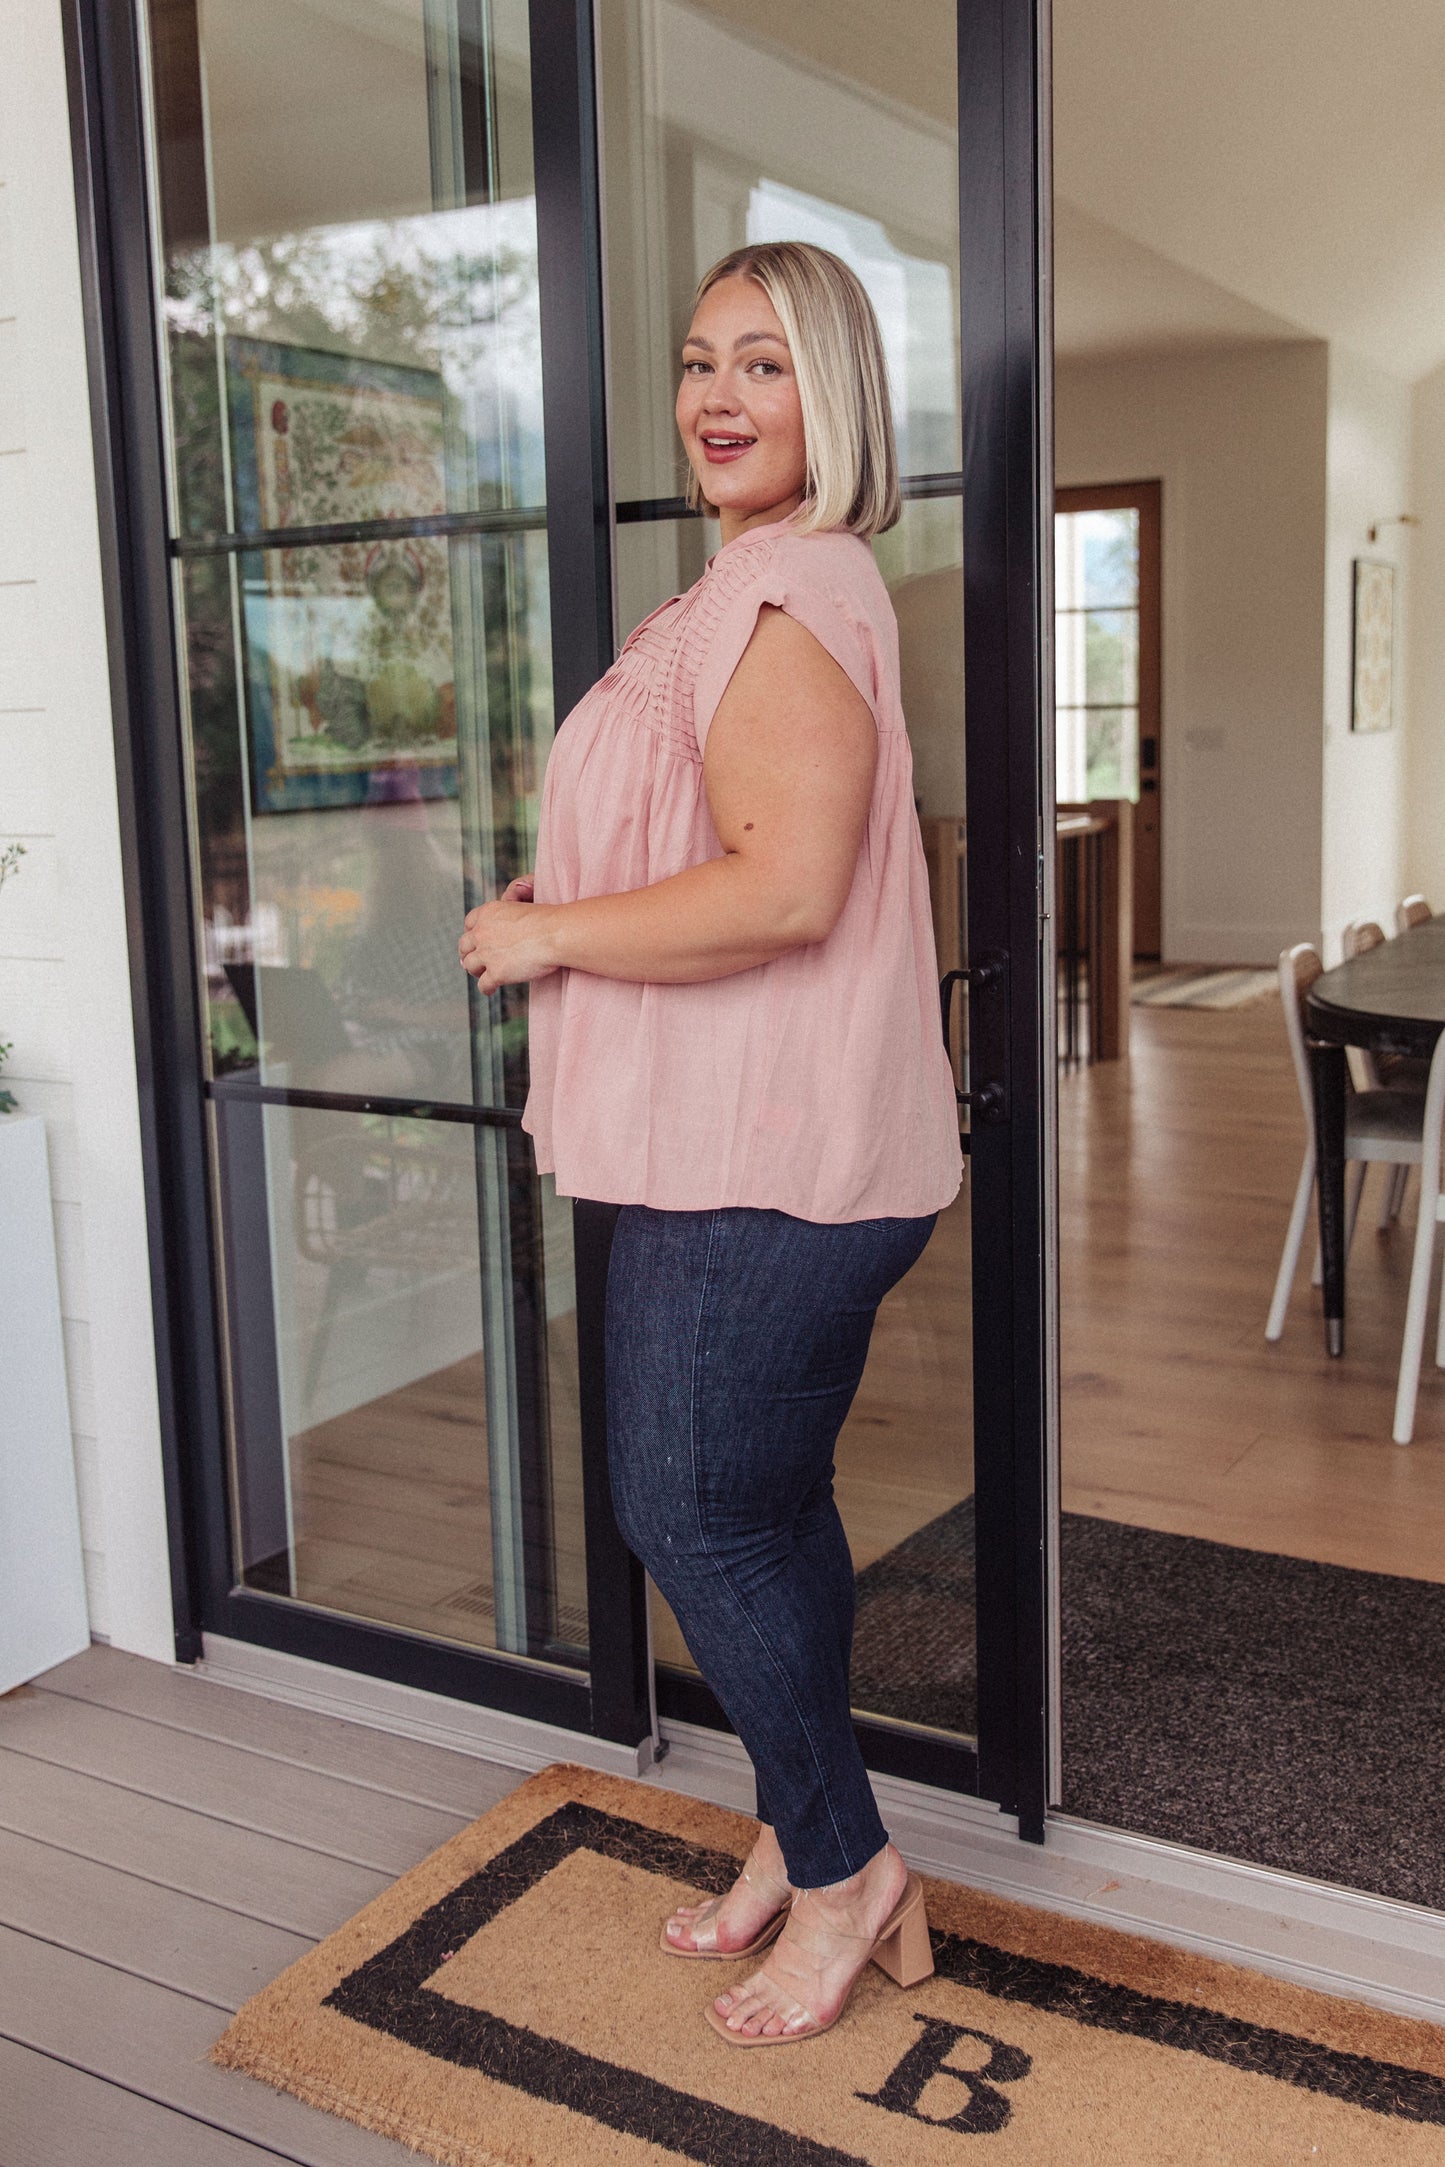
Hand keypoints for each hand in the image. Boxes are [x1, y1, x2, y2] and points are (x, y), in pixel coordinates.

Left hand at [458, 878, 556, 993]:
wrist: (556, 934)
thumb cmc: (548, 921)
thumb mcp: (520, 909)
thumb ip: (506, 919)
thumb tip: (504, 934)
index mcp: (488, 912)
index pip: (470, 922)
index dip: (472, 933)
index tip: (476, 941)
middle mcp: (481, 932)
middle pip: (464, 945)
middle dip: (468, 953)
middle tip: (472, 961)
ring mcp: (486, 954)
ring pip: (470, 966)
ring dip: (475, 971)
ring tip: (483, 975)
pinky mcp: (496, 973)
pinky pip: (483, 985)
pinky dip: (486, 989)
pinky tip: (491, 990)